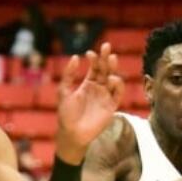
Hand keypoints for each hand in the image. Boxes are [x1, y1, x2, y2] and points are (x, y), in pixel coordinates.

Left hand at [54, 43, 124, 161]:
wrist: (71, 134)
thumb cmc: (66, 114)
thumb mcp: (63, 92)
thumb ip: (68, 75)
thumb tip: (75, 56)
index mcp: (88, 84)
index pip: (95, 68)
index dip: (94, 59)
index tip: (89, 53)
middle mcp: (99, 89)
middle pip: (106, 70)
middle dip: (106, 58)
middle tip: (106, 46)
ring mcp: (106, 97)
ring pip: (114, 79)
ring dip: (113, 68)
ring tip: (111, 59)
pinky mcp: (111, 107)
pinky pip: (117, 94)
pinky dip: (117, 85)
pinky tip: (111, 78)